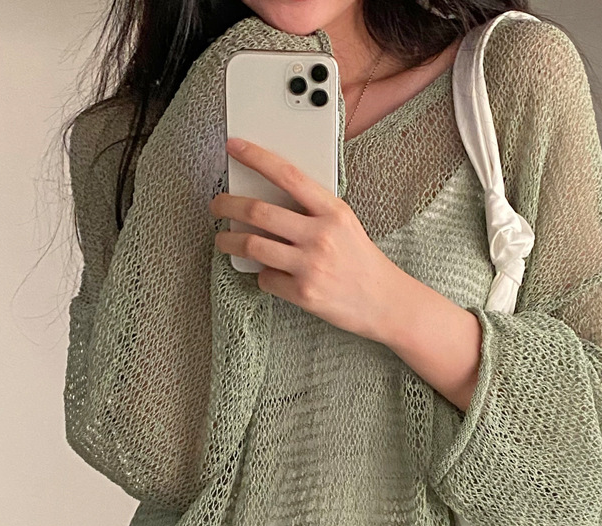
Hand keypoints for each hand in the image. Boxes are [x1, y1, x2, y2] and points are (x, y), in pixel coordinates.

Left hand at [209, 137, 401, 341]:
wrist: (385, 303)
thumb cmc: (362, 261)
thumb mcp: (345, 225)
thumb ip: (313, 210)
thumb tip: (266, 198)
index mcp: (334, 211)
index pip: (289, 175)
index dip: (257, 157)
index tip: (235, 146)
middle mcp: (321, 236)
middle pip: (258, 212)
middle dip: (226, 205)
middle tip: (216, 205)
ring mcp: (311, 266)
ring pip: (251, 246)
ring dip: (228, 243)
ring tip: (223, 242)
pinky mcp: (303, 294)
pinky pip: (265, 278)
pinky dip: (261, 275)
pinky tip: (268, 274)